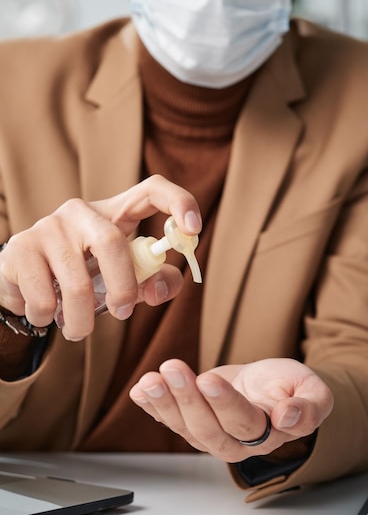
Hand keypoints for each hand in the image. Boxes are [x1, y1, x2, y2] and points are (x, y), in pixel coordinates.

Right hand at [0, 175, 201, 340]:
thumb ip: (154, 281)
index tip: (194, 229)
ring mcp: (48, 226)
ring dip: (82, 319)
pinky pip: (43, 297)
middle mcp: (81, 211)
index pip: (152, 190)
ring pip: (76, 281)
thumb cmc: (85, 275)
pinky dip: (49, 318)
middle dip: (123, 288)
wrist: (24, 278)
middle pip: (112, 242)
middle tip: (122, 314)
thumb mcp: (124, 277)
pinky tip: (46, 314)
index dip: (178, 202)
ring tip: (79, 331)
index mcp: (115, 213)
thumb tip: (159, 289)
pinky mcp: (20, 248)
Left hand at [130, 358, 333, 461]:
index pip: (244, 422)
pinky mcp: (194, 423)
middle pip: (208, 427)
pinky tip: (140, 390)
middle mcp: (236, 441)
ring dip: (164, 402)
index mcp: (268, 433)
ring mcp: (212, 434)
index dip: (225, 403)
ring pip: (185, 427)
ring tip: (150, 380)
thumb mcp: (313, 390)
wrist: (273, 389)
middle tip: (172, 369)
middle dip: (187, 398)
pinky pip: (171, 420)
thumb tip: (290, 417)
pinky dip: (152, 406)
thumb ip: (310, 406)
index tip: (209, 379)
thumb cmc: (291, 388)